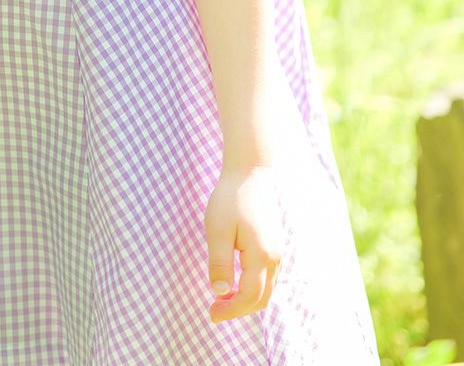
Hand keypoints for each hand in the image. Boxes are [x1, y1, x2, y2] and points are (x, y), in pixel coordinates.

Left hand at [204, 165, 284, 322]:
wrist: (251, 174)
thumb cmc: (231, 199)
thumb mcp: (218, 230)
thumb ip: (220, 263)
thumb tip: (220, 292)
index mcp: (261, 255)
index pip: (250, 297)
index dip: (231, 310)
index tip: (211, 314)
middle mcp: (275, 258)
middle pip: (261, 299)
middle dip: (238, 310)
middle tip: (214, 310)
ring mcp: (277, 253)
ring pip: (266, 290)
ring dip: (245, 300)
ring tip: (221, 299)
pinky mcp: (274, 247)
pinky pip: (268, 279)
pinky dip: (253, 289)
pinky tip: (234, 283)